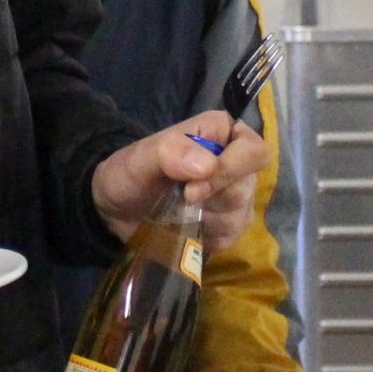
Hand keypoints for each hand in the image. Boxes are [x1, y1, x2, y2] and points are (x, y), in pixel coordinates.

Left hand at [91, 113, 263, 256]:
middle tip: (181, 200)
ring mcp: (236, 196)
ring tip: (179, 212)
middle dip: (211, 200)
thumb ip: (171, 152)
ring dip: (205, 220)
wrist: (118, 209)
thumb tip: (208, 166)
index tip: (193, 188)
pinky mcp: (229, 226)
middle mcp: (236, 162)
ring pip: (240, 217)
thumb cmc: (132, 173)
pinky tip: (186, 228)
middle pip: (246, 188)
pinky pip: (230, 238)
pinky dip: (205, 237)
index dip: (230, 171)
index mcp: (221, 133)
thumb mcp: (142, 158)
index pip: (253, 151)